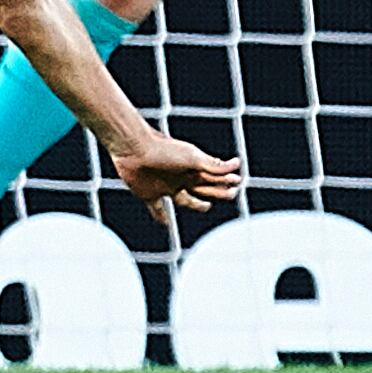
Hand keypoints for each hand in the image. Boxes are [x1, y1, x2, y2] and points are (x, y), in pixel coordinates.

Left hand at [117, 127, 240, 218]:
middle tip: (231, 194)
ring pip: (185, 199)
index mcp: (192, 169)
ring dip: (196, 204)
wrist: (134, 148)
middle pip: (203, 188)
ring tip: (205, 206)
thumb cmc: (164, 150)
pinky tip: (165, 224)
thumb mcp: (192, 157)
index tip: (238, 182)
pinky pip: (157, 208)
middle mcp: (180, 177)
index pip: (214, 177)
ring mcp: (165, 186)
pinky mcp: (148, 193)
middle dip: (218, 191)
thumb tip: (236, 164)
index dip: (226, 180)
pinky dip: (161, 217)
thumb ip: (213, 165)